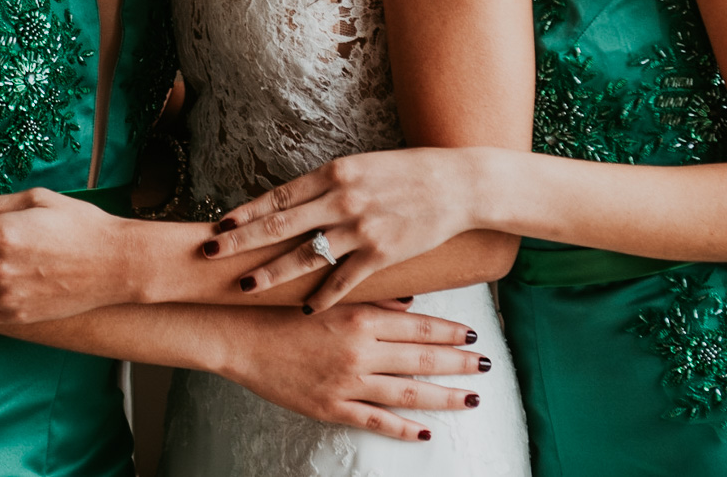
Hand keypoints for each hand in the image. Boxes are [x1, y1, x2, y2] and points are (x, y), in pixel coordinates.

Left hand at [203, 148, 482, 311]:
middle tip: (208, 254)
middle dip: (241, 241)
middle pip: (280, 225)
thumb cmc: (408, 172)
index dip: (245, 212)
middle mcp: (342, 199)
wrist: (458, 184)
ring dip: (272, 273)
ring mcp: (362, 228)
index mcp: (334, 173)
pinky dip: (322, 296)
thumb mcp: (362, 166)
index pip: (279, 196)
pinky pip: (344, 280)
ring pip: (305, 256)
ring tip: (245, 286)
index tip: (218, 224)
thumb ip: (327, 184)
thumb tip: (292, 200)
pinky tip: (304, 308)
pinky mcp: (383, 253)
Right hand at [219, 303, 489, 440]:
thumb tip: (411, 302)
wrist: (240, 336)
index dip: (449, 331)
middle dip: (458, 362)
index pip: (417, 326)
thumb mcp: (328, 294)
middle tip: (486, 364)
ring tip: (471, 397)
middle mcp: (359, 350)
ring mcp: (347, 382)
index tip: (473, 334)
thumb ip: (372, 298)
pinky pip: (375, 422)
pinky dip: (403, 429)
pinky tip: (426, 432)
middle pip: (421, 358)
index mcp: (360, 317)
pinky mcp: (331, 407)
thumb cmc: (281, 308)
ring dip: (443, 395)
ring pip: (407, 393)